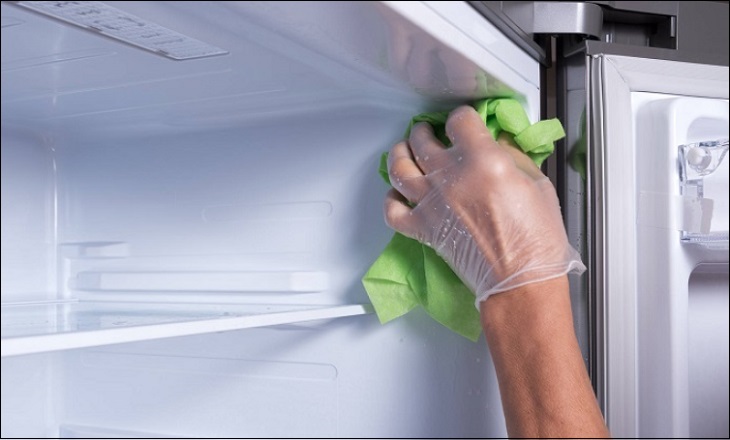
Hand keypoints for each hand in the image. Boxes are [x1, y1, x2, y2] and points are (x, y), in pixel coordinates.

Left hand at [384, 106, 584, 303]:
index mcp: (482, 160)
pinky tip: (398, 194)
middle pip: (422, 141)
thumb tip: (495, 144)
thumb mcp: (537, 184)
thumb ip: (512, 157)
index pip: (459, 121)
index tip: (465, 123)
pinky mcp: (422, 229)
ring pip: (399, 168)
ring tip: (405, 150)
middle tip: (429, 133)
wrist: (521, 281)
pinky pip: (391, 211)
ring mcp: (431, 204)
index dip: (462, 118)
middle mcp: (450, 178)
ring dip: (400, 154)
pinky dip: (390, 200)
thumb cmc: (537, 237)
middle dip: (425, 132)